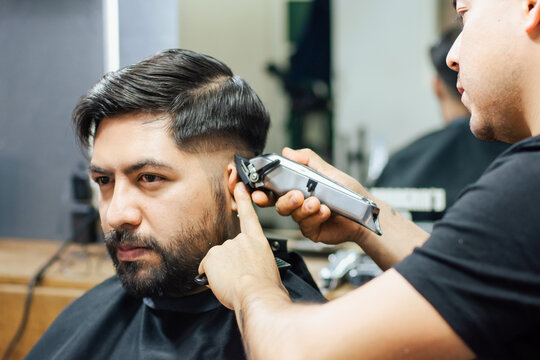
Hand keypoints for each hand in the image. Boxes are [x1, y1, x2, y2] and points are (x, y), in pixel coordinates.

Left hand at [198, 182, 285, 309]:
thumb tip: (252, 272)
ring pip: (217, 261)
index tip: (239, 186)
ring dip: (220, 271)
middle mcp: (241, 240)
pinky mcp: (212, 256)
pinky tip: (221, 282)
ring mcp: (226, 246)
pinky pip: (205, 269)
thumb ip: (258, 264)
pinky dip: (208, 276)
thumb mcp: (269, 270)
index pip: (249, 216)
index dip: (243, 200)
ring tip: (233, 282)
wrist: (257, 295)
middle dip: (229, 264)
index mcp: (258, 242)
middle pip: (228, 251)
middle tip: (239, 279)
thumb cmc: (266, 289)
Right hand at [252, 147, 369, 244]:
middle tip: (297, 196)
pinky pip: (306, 225)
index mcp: (297, 187)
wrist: (363, 212)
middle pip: (279, 204)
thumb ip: (308, 160)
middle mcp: (297, 204)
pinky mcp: (312, 231)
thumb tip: (287, 152)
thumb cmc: (347, 192)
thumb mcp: (328, 171)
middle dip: (286, 200)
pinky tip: (326, 211)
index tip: (257, 192)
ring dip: (304, 208)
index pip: (273, 190)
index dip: (262, 192)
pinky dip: (315, 217)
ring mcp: (304, 218)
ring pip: (292, 215)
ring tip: (317, 203)